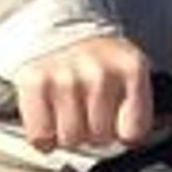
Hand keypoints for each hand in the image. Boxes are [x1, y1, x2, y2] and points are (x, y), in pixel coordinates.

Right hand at [12, 34, 151, 153]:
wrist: (56, 31)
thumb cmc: (97, 63)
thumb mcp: (129, 73)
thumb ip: (137, 107)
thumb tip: (131, 140)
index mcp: (132, 69)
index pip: (132, 133)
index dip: (121, 131)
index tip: (115, 118)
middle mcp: (99, 73)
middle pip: (100, 137)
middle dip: (92, 131)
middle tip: (86, 109)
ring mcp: (65, 78)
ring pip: (70, 139)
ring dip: (67, 133)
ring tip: (67, 111)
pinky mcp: (35, 83)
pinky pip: (40, 136)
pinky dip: (42, 136)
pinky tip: (48, 118)